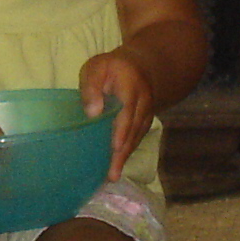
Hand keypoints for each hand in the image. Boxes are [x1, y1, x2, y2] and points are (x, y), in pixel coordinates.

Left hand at [79, 50, 157, 178]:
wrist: (139, 65)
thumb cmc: (111, 68)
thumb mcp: (96, 67)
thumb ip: (91, 87)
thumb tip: (93, 113)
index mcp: (130, 85)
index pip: (127, 109)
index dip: (122, 129)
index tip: (116, 147)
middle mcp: (143, 100)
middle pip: (134, 128)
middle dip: (123, 152)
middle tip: (112, 174)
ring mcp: (147, 111)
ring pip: (137, 136)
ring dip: (126, 155)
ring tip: (113, 175)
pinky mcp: (145, 120)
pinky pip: (138, 137)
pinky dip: (128, 151)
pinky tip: (117, 164)